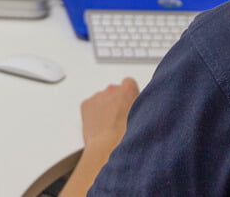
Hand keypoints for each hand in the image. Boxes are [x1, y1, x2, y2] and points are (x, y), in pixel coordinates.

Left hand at [59, 78, 139, 196]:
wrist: (108, 147)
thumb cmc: (126, 136)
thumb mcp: (142, 117)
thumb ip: (139, 106)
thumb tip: (137, 108)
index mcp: (128, 89)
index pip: (129, 83)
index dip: (129, 96)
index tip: (129, 106)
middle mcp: (112, 89)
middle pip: (114, 91)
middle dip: (116, 102)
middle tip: (119, 119)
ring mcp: (98, 96)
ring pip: (102, 99)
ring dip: (104, 108)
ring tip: (108, 127)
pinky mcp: (86, 104)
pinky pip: (90, 105)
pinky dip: (93, 113)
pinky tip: (99, 126)